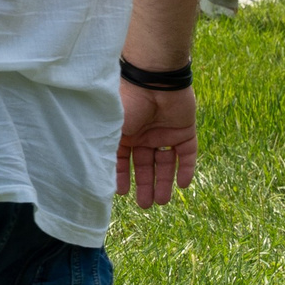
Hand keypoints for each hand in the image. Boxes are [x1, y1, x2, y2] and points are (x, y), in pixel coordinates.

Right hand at [115, 82, 196, 207]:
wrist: (155, 79)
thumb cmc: (128, 103)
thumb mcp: (113, 130)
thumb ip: (109, 151)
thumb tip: (97, 174)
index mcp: (126, 132)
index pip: (124, 159)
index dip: (123, 176)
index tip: (122, 193)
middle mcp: (145, 133)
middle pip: (146, 164)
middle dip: (145, 185)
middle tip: (146, 205)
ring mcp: (165, 131)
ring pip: (166, 162)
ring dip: (164, 181)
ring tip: (162, 202)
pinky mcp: (185, 129)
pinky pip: (187, 153)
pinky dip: (185, 169)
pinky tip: (183, 185)